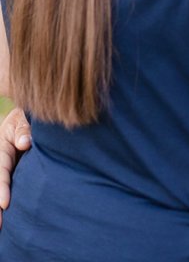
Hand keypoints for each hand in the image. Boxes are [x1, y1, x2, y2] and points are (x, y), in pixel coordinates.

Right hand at [0, 108, 30, 225]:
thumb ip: (24, 129)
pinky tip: (7, 223)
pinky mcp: (11, 175)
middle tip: (0, 225)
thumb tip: (24, 144)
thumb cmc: (26, 118)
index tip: (4, 204)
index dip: (1, 188)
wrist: (28, 119)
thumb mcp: (22, 119)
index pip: (0, 172)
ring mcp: (5, 169)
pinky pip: (8, 185)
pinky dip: (4, 202)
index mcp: (1, 150)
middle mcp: (1, 162)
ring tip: (2, 228)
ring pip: (1, 188)